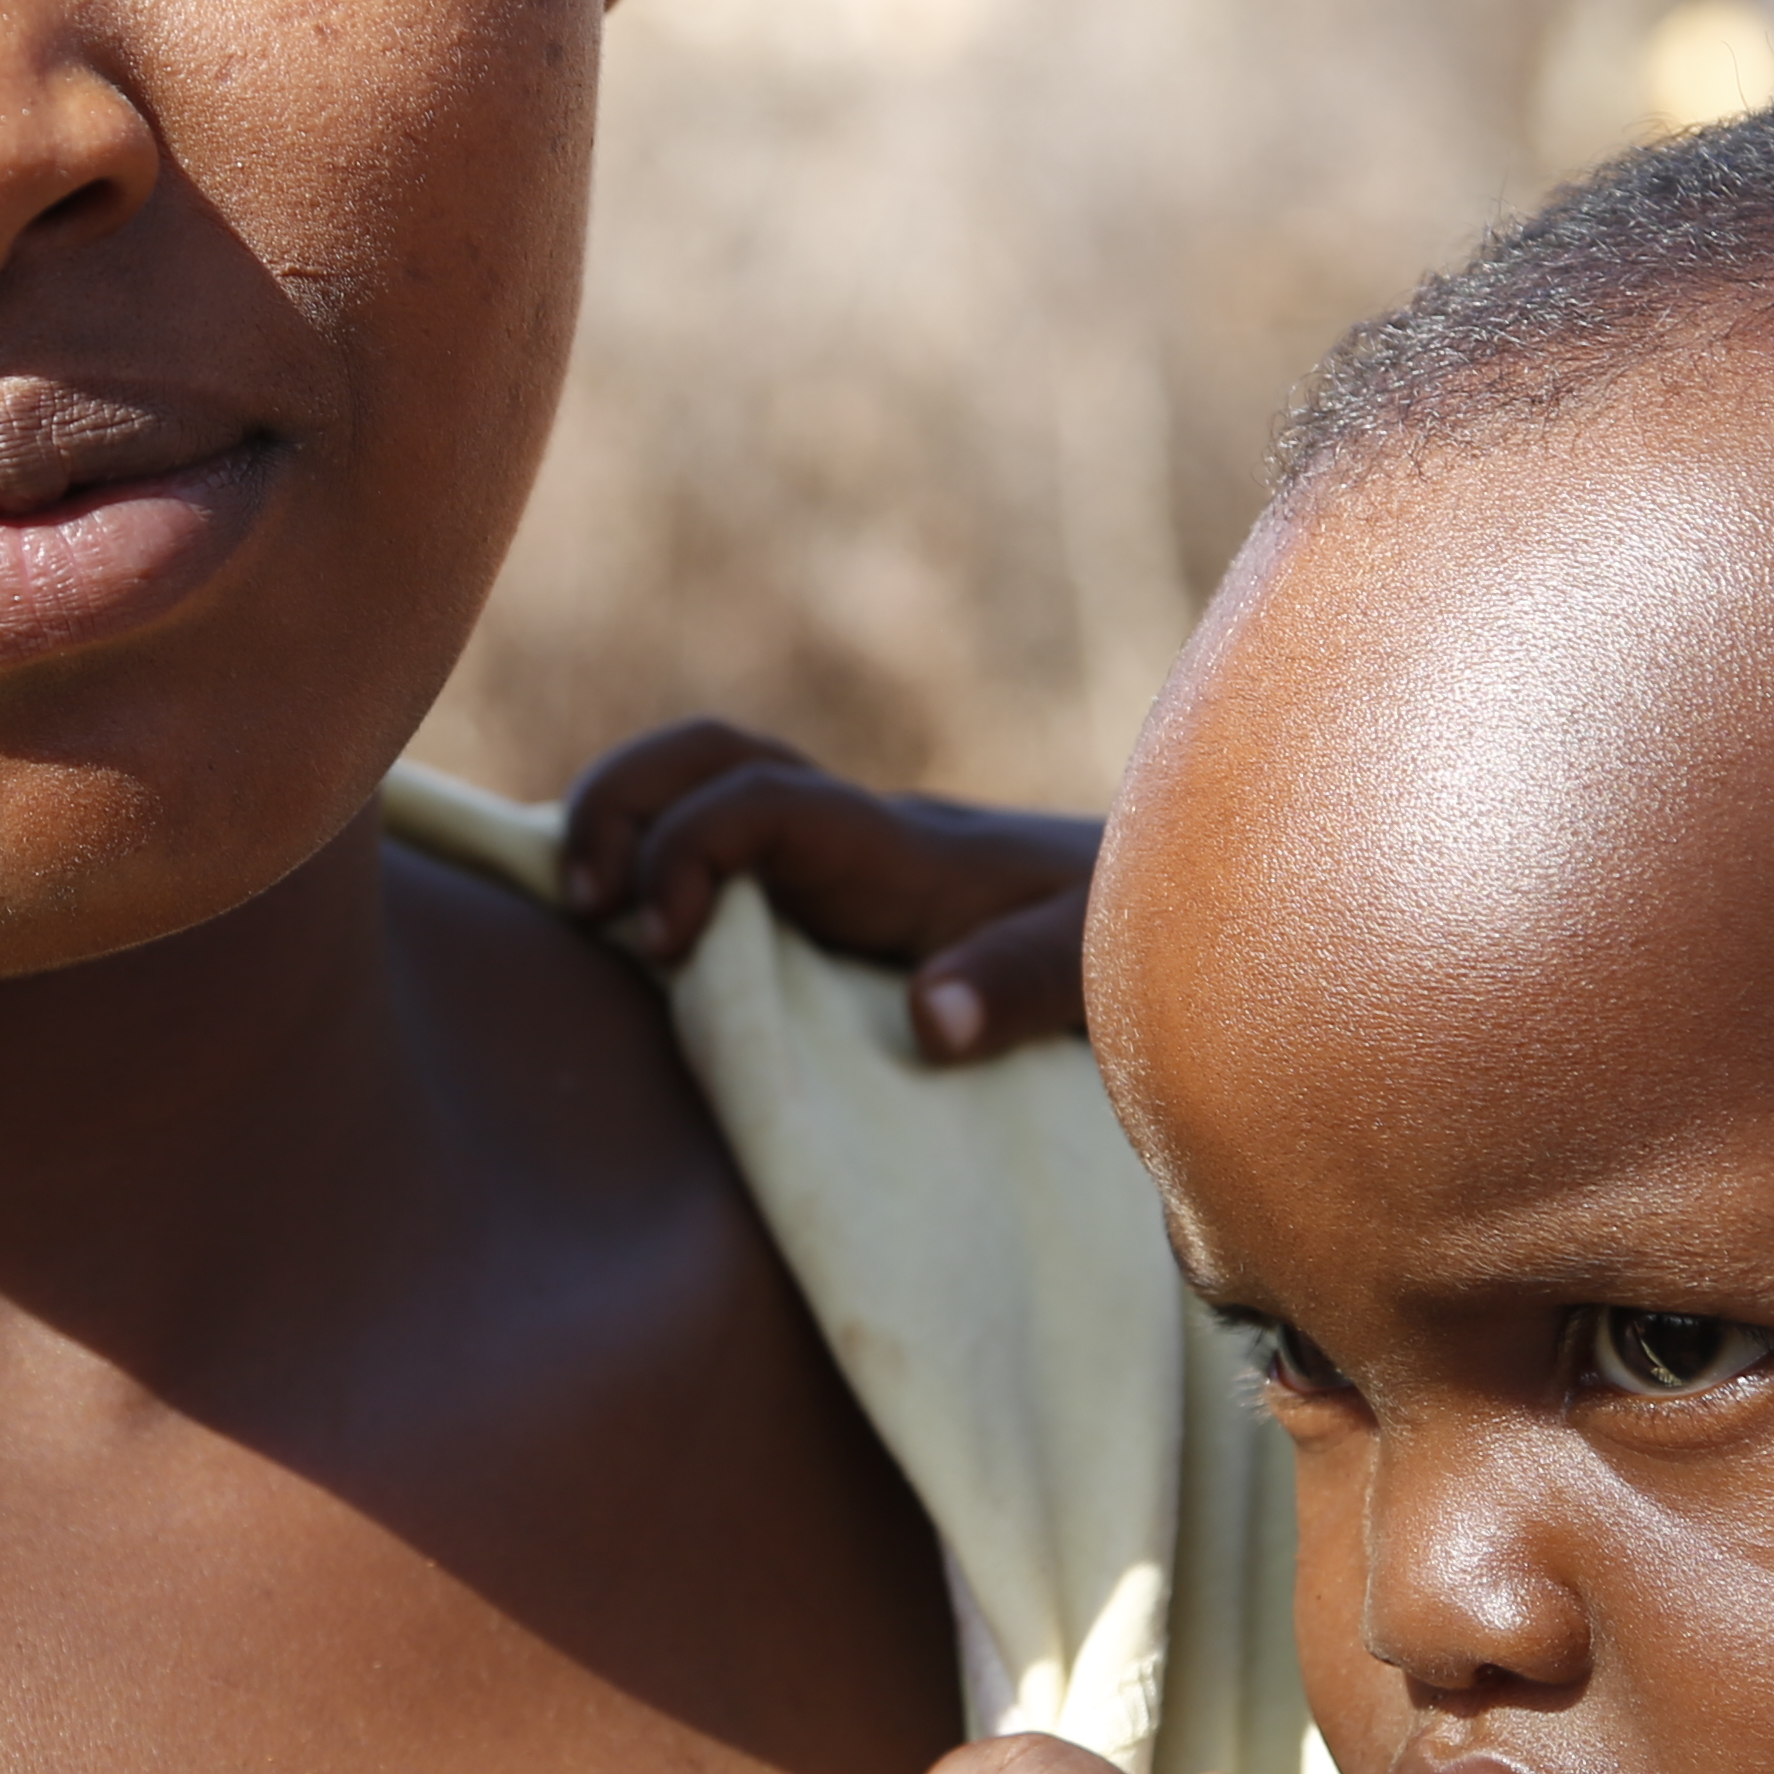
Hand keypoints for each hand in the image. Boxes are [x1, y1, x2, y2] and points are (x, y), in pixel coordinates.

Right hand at [557, 720, 1100, 1061]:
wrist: (1190, 900)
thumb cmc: (1144, 939)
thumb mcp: (1104, 968)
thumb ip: (1022, 985)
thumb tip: (927, 1022)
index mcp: (904, 851)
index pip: (762, 799)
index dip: (686, 848)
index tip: (666, 944)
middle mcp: (862, 833)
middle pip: (710, 752)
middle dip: (618, 803)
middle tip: (583, 904)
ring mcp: (848, 851)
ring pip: (709, 779)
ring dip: (625, 820)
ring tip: (583, 912)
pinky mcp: (845, 885)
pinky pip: (730, 837)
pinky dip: (658, 857)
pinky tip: (626, 928)